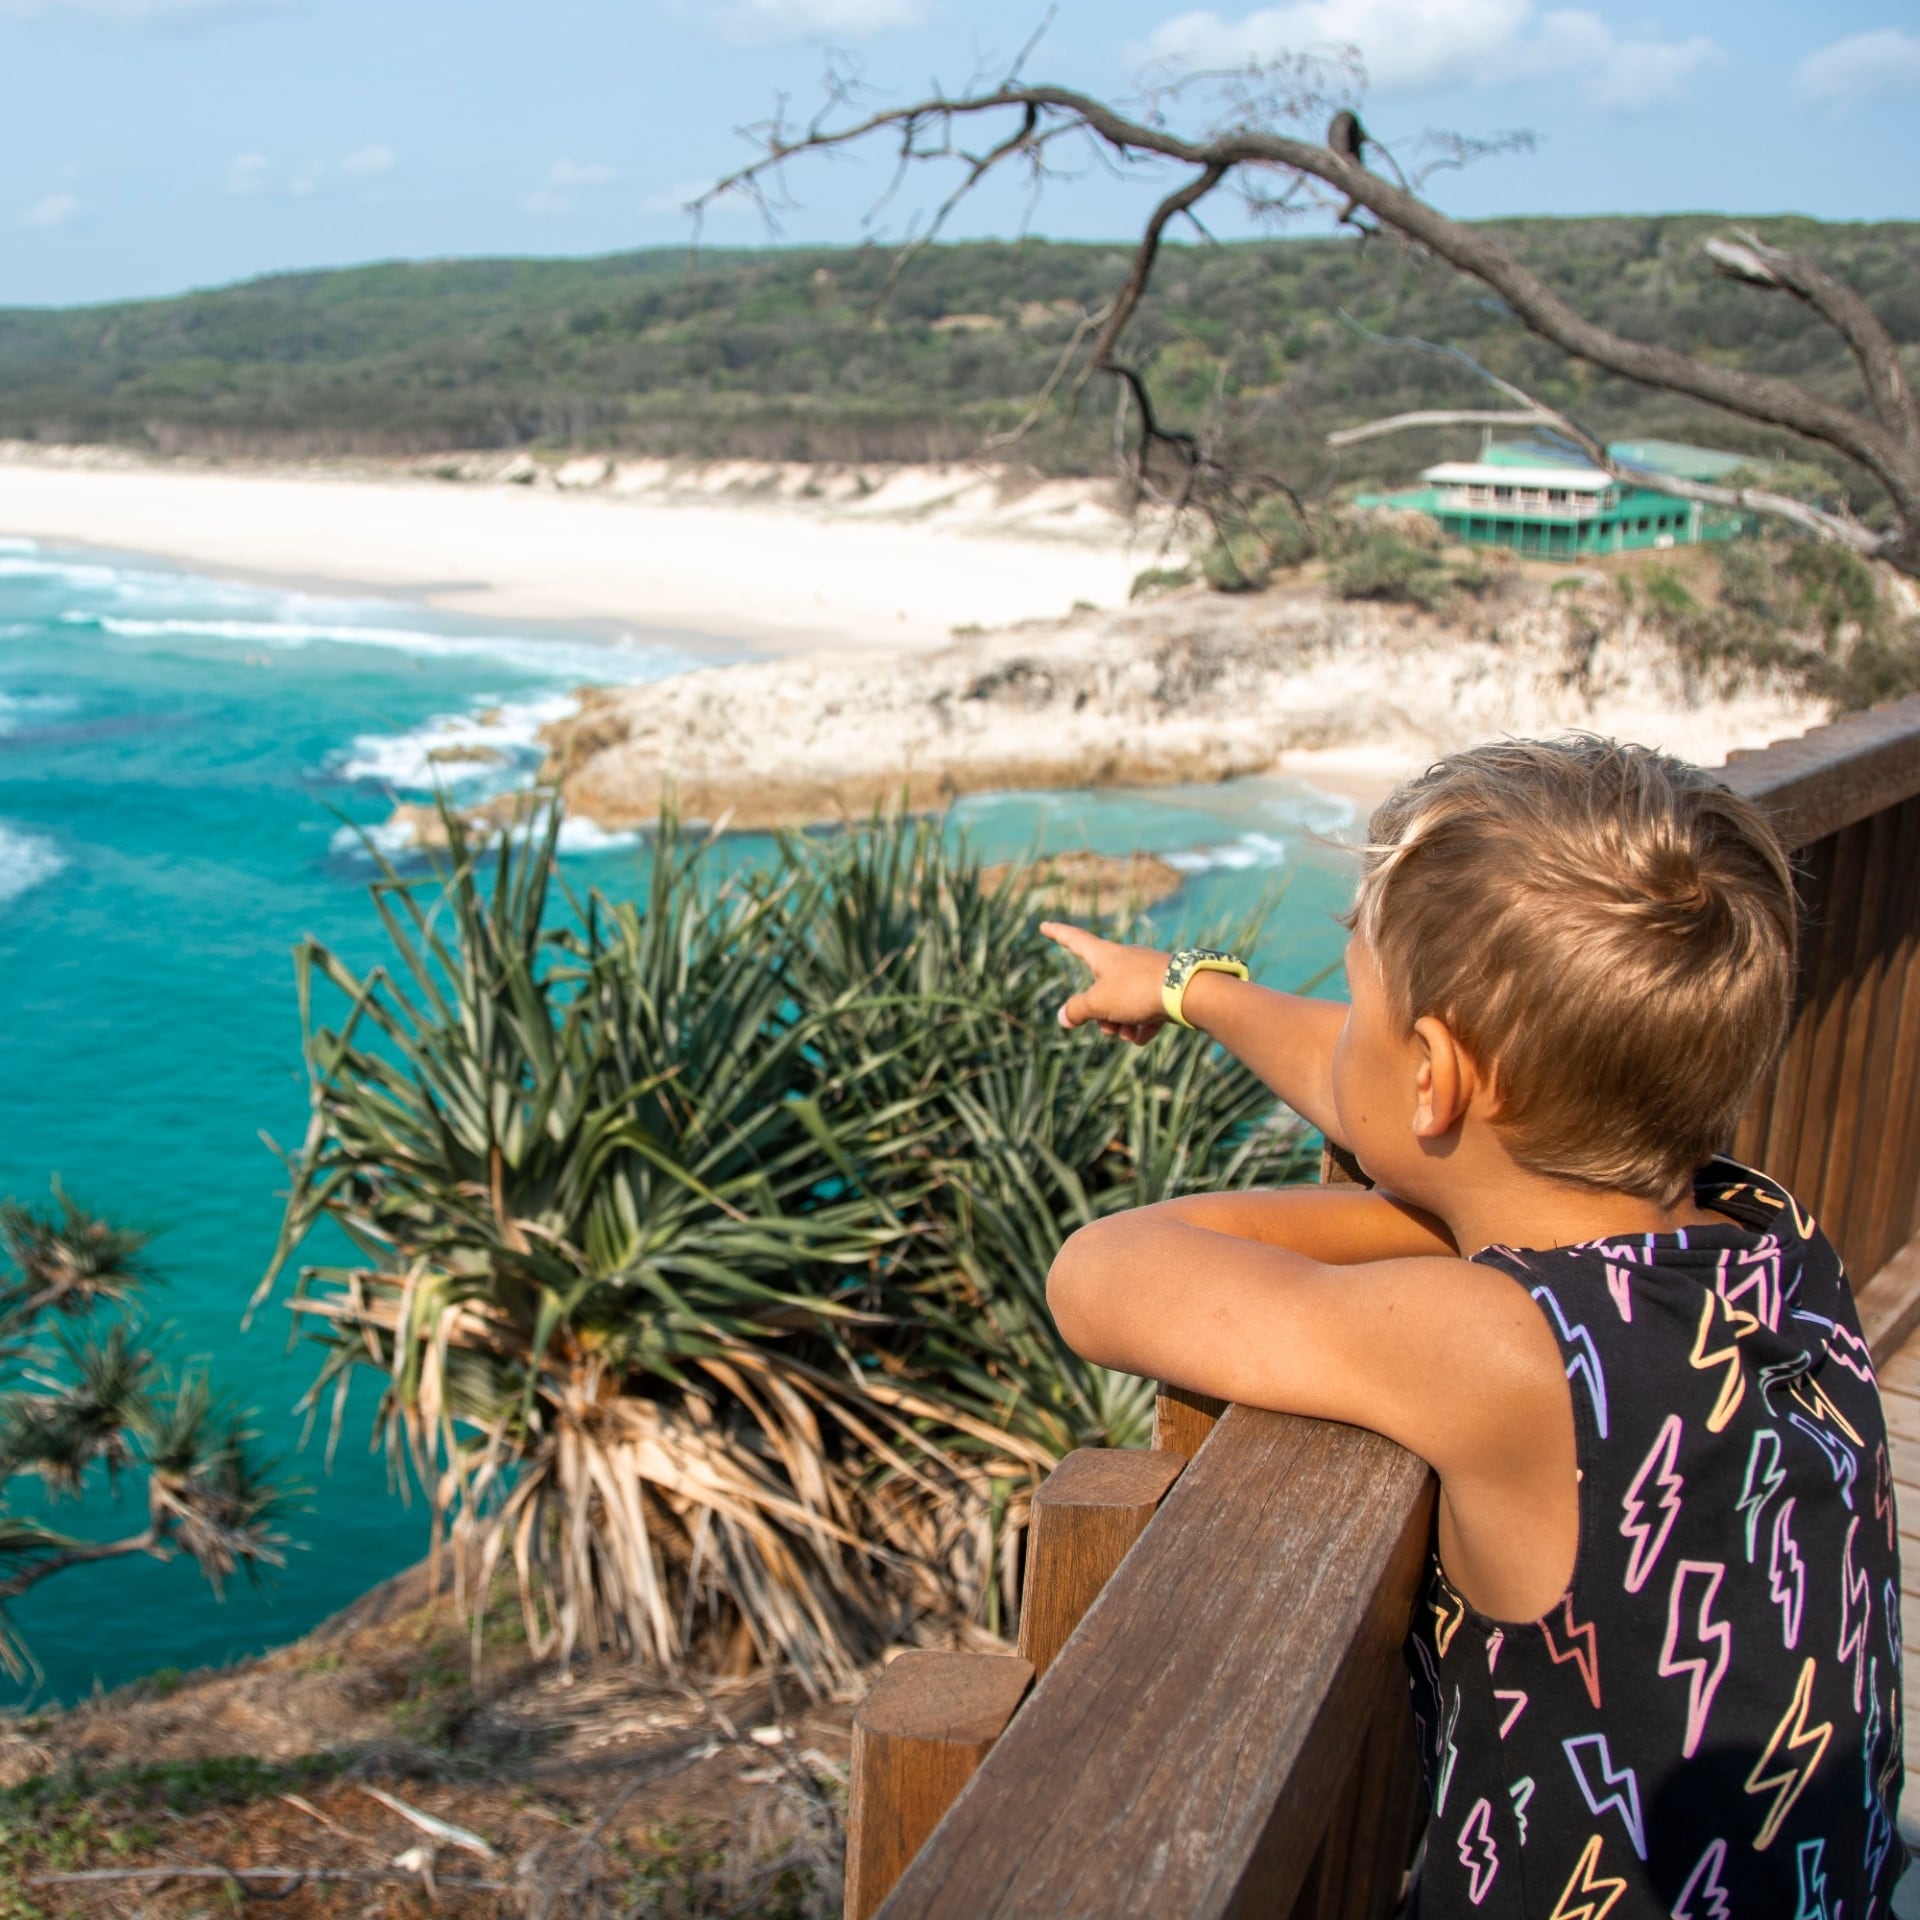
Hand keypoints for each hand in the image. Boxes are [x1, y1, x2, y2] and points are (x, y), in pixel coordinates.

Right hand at [1040, 921, 1169, 1044]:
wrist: (1188, 992)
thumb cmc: (1138, 991)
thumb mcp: (1099, 1002)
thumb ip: (1077, 1010)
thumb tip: (1063, 1017)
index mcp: (1104, 955)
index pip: (1074, 939)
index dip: (1057, 933)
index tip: (1045, 926)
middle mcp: (1124, 960)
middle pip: (1099, 988)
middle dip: (1099, 1014)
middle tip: (1107, 1027)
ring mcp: (1145, 973)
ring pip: (1122, 1003)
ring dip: (1121, 1024)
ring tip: (1129, 1033)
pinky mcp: (1163, 988)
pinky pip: (1144, 1011)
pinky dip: (1141, 1026)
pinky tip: (1144, 1035)